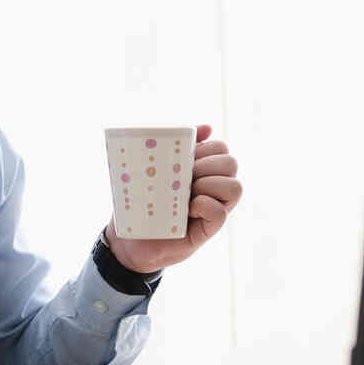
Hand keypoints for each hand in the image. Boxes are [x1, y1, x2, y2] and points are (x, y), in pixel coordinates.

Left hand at [104, 125, 241, 276]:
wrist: (128, 237)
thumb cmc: (141, 199)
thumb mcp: (156, 167)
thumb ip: (179, 147)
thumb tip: (208, 127)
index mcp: (204, 169)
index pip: (221, 148)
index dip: (205, 148)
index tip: (184, 158)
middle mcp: (214, 188)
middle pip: (231, 163)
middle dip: (206, 165)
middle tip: (184, 176)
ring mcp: (213, 208)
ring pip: (234, 187)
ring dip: (209, 185)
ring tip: (187, 194)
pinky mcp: (208, 230)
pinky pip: (220, 213)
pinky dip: (204, 207)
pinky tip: (187, 211)